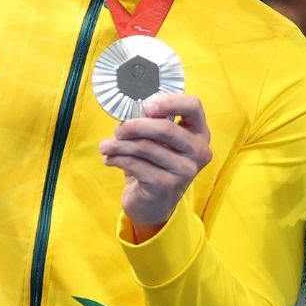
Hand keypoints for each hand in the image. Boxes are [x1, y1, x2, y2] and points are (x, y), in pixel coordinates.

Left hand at [100, 93, 212, 240]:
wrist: (153, 204)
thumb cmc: (155, 165)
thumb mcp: (160, 142)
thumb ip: (153, 123)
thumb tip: (130, 112)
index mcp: (199, 134)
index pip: (193, 106)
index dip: (169, 102)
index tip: (146, 107)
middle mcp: (198, 152)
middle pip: (165, 128)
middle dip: (134, 126)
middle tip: (118, 130)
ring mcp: (184, 170)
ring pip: (145, 146)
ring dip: (119, 144)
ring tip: (106, 146)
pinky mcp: (165, 185)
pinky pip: (135, 163)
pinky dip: (116, 158)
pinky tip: (109, 159)